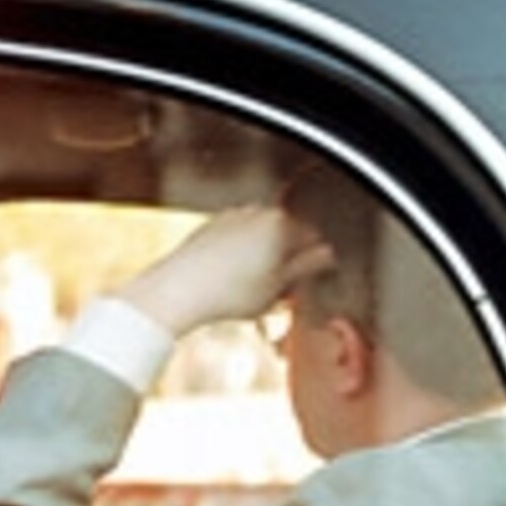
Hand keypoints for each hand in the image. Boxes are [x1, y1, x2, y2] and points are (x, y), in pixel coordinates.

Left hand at [109, 203, 331, 335]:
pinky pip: (236, 242)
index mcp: (280, 224)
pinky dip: (239, 258)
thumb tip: (326, 255)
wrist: (180, 290)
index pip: (312, 238)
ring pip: (259, 238)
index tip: (306, 281)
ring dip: (262, 259)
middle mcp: (256, 213)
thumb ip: (308, 267)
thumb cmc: (228, 291)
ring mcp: (231, 217)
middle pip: (284, 236)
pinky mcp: (210, 227)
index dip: (312, 263)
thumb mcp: (279, 287)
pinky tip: (230, 283)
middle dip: (285, 260)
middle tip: (279, 292)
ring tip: (252, 291)